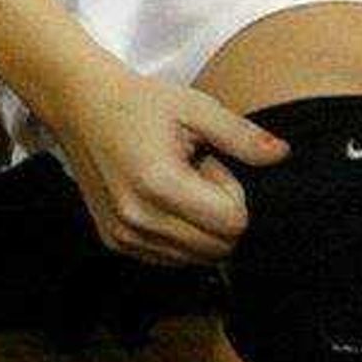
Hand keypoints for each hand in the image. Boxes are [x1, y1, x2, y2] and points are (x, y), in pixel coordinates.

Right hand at [38, 55, 283, 263]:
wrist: (79, 106)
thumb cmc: (139, 103)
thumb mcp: (195, 108)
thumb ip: (241, 135)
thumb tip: (282, 154)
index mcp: (159, 183)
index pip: (232, 223)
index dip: (232, 192)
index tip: (208, 163)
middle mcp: (138, 217)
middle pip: (219, 247)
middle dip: (219, 213)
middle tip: (194, 173)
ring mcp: (124, 234)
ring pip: (198, 258)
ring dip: (198, 225)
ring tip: (175, 184)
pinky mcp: (115, 241)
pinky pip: (172, 258)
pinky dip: (179, 235)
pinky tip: (159, 198)